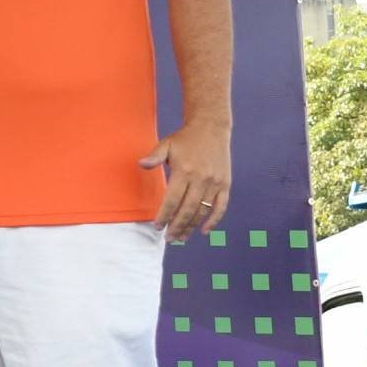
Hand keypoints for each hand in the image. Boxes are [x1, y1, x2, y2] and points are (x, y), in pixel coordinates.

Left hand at [141, 119, 231, 240]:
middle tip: (169, 238)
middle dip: (177, 226)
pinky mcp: (226, 184)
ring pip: (203, 211)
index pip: (172, 200)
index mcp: (184, 171)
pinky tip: (204, 230)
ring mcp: (215, 183)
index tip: (158, 226)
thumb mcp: (166, 144)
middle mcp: (201, 179)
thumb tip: (141, 164)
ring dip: (192, 226)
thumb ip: (154, 156)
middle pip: (188, 210)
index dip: (164, 215)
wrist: (212, 128)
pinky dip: (214, 220)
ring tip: (182, 237)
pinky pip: (221, 206)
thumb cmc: (185, 139)